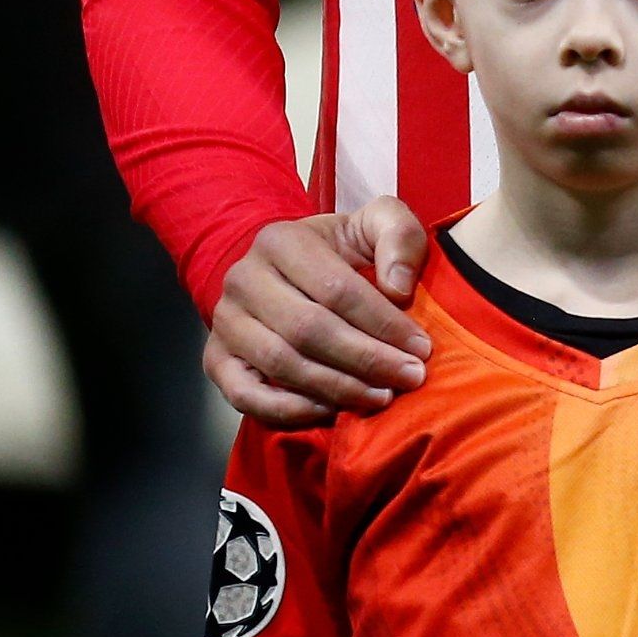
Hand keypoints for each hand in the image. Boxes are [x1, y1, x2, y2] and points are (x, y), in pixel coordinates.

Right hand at [206, 199, 432, 427]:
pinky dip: (287, 410)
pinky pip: (244, 395)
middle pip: (308, 330)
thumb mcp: (378, 225)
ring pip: (280, 363)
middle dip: (366, 359)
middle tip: (409, 377)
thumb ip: (399, 237)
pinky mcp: (216, 359)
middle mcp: (243, 279)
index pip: (336, 290)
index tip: (421, 348)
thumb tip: (398, 289)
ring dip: (336, 387)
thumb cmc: (344, 249)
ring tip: (381, 396)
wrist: (289, 269)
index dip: (383, 323)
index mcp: (282, 241)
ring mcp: (225, 321)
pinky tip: (331, 411)